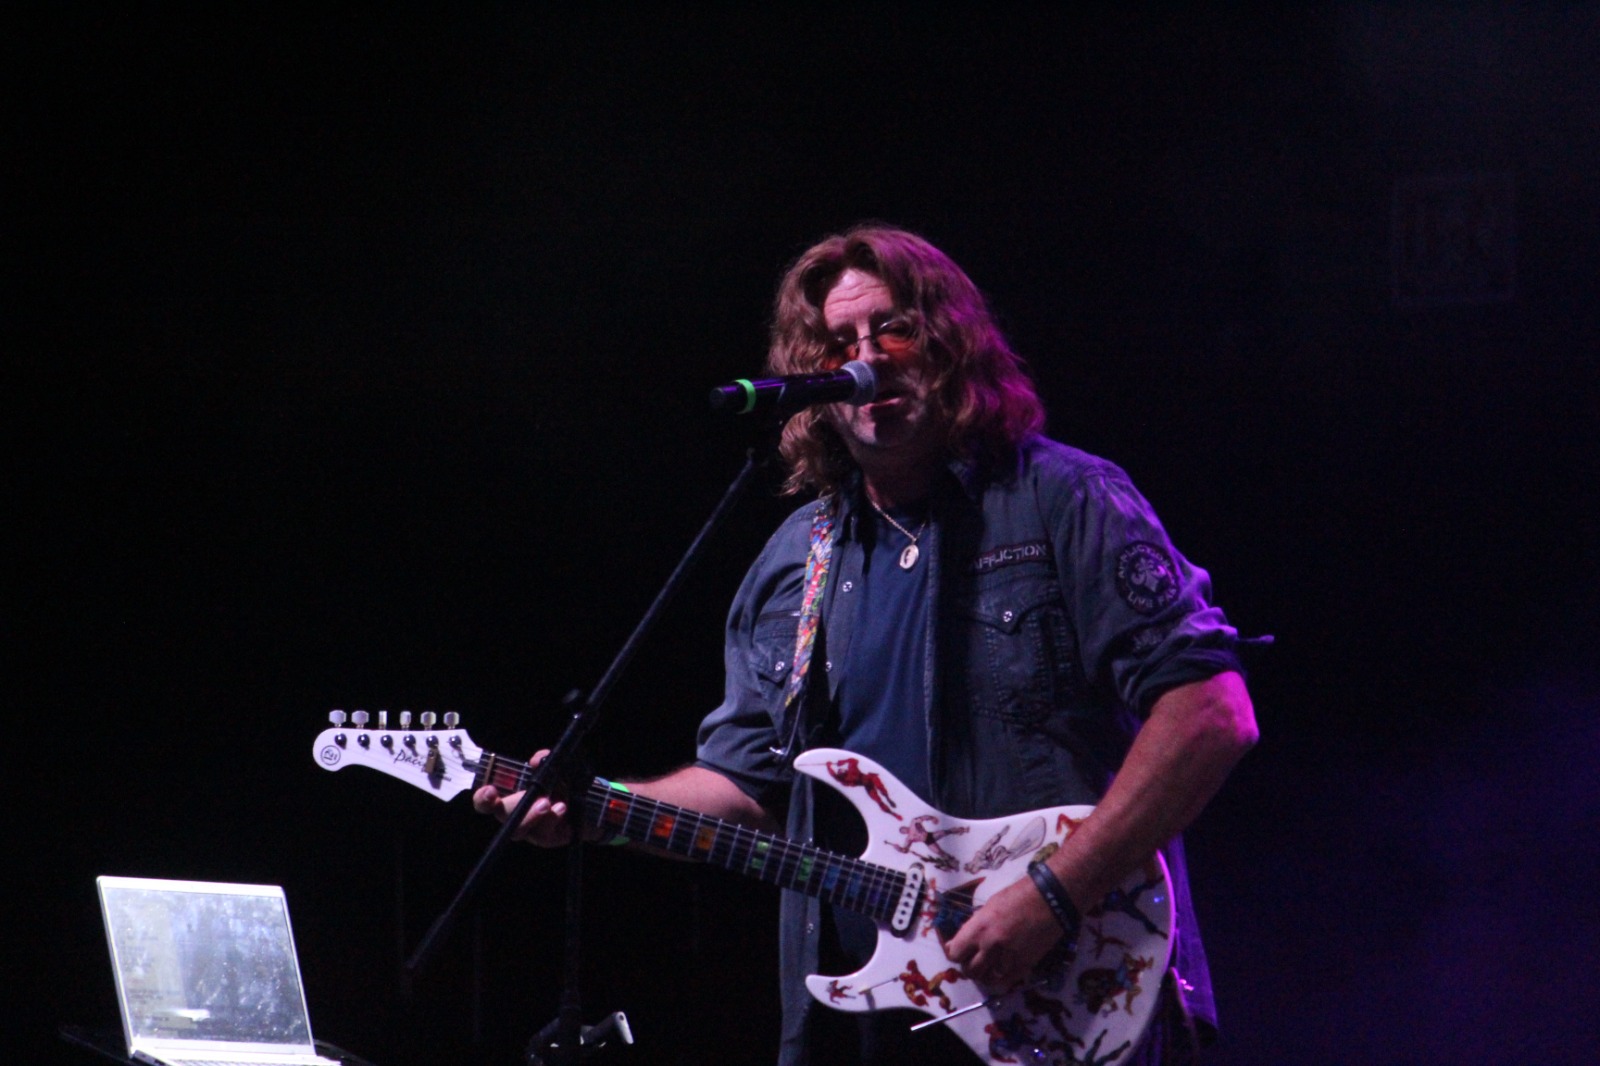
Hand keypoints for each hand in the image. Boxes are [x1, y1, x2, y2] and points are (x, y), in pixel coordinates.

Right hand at [471, 749, 575, 846]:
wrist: (592, 805)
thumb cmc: (567, 784)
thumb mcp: (559, 767)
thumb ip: (545, 759)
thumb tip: (536, 760)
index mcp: (512, 795)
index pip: (486, 801)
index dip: (483, 798)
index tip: (490, 791)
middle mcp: (517, 814)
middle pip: (502, 815)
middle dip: (512, 806)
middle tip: (534, 797)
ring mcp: (530, 829)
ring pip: (519, 830)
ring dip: (532, 815)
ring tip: (547, 804)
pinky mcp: (546, 839)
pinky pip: (543, 834)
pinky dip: (552, 819)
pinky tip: (561, 809)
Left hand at [943, 875, 1062, 989]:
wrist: (1049, 900)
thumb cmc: (1018, 897)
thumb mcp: (989, 907)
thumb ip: (975, 926)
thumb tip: (963, 940)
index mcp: (978, 929)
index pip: (955, 954)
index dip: (955, 953)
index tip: (959, 951)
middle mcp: (990, 947)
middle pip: (969, 970)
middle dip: (968, 966)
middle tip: (973, 959)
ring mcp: (1008, 958)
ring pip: (986, 979)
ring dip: (984, 974)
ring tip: (987, 966)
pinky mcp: (1025, 965)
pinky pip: (1005, 981)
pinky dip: (1000, 978)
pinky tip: (1001, 970)